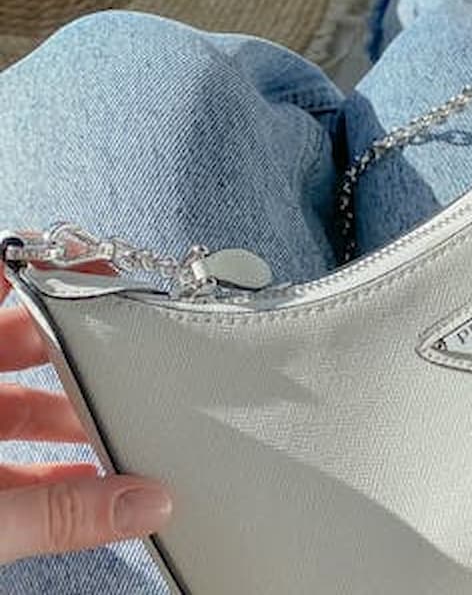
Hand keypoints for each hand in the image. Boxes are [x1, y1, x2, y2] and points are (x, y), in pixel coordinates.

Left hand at [0, 263, 171, 562]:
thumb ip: (60, 513)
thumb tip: (152, 504)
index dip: (44, 270)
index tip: (97, 263)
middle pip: (17, 347)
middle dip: (80, 357)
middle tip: (138, 358)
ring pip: (15, 408)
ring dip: (69, 423)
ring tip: (126, 441)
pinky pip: (6, 463)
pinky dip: (48, 473)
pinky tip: (95, 493)